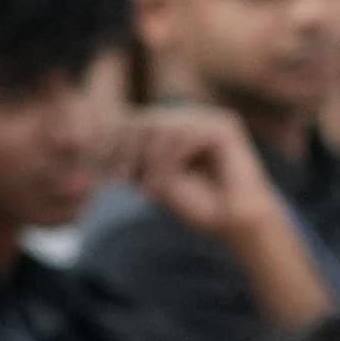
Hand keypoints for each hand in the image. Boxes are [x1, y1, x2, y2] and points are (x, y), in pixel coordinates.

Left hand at [95, 101, 277, 235]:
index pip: (137, 121)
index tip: (104, 171)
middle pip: (146, 119)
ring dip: (149, 158)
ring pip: (163, 125)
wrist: (235, 223)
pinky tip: (165, 180)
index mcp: (176, 127)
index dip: (116, 141)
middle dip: (128, 149)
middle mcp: (193, 117)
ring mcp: (210, 119)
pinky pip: (187, 132)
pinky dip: (172, 157)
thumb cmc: (198, 206)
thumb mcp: (157, 178)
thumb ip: (138, 155)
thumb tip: (106, 132)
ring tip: (148, 185)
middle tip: (121, 178)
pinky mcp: (226, 126)